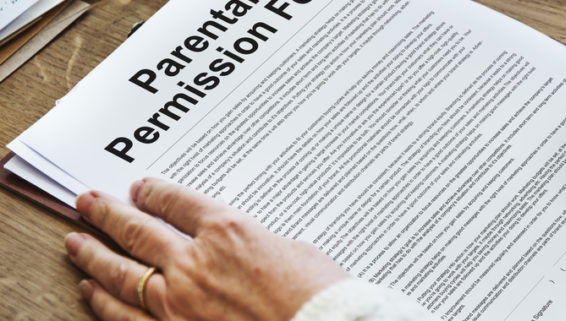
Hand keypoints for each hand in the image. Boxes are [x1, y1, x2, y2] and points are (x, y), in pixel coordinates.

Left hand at [64, 178, 348, 320]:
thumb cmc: (320, 296)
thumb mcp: (297, 252)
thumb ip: (260, 244)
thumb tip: (250, 246)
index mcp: (229, 231)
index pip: (177, 202)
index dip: (152, 192)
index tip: (138, 188)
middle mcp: (196, 262)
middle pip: (138, 230)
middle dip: (107, 213)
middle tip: (87, 201)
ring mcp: (180, 301)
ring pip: (122, 272)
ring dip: (93, 255)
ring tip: (75, 242)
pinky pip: (126, 317)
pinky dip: (104, 302)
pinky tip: (90, 292)